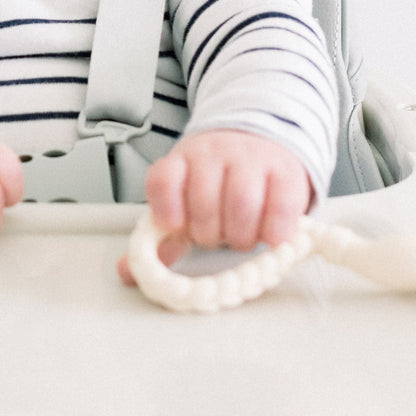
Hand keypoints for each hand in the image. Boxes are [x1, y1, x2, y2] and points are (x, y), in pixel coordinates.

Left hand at [118, 130, 312, 284]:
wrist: (259, 143)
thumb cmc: (218, 182)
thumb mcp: (184, 204)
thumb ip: (160, 239)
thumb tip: (128, 272)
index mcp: (181, 160)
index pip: (163, 180)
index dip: (166, 210)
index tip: (174, 228)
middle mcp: (213, 154)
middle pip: (204, 200)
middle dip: (208, 233)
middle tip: (214, 237)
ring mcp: (251, 159)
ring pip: (242, 202)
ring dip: (240, 235)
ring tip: (240, 237)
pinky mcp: (286, 172)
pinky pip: (281, 208)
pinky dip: (273, 232)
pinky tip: (268, 235)